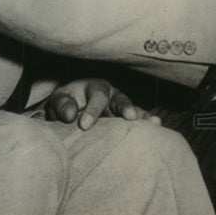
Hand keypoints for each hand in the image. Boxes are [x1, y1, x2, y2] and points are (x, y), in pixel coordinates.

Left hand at [44, 78, 160, 130]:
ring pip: (133, 110)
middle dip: (125, 108)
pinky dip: (146, 123)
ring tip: (154, 122)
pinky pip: (138, 121)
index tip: (84, 125)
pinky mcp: (125, 119)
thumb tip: (69, 116)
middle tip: (129, 116)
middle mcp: (112, 95)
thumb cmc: (66, 102)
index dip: (92, 110)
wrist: (71, 106)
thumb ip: (62, 104)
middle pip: (120, 100)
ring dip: (142, 116)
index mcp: (95, 87)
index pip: (96, 97)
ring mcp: (121, 107)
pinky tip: (156, 127)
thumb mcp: (59, 99)